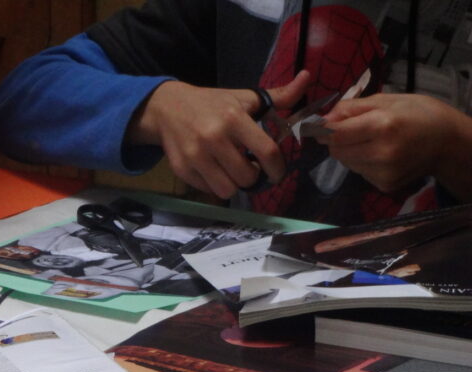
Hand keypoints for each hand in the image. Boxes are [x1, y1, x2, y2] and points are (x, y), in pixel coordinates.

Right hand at [131, 71, 311, 198]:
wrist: (167, 108)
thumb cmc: (212, 103)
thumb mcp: (244, 97)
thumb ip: (278, 97)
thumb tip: (306, 78)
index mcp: (233, 119)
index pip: (266, 152)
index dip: (278, 168)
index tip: (278, 172)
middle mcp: (214, 138)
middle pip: (247, 177)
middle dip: (253, 176)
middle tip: (250, 167)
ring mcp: (195, 156)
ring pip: (227, 190)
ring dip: (234, 184)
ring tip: (232, 171)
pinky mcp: (182, 169)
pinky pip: (208, 190)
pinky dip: (214, 185)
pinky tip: (214, 170)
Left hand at [319, 93, 467, 194]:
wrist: (448, 142)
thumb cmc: (419, 114)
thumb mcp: (387, 100)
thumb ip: (352, 109)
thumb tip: (323, 119)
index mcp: (382, 126)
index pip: (335, 135)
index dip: (324, 130)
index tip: (321, 126)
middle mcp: (381, 153)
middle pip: (336, 151)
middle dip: (337, 140)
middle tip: (353, 130)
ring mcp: (383, 172)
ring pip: (346, 162)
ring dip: (350, 151)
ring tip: (372, 141)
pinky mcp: (385, 185)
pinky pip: (359, 172)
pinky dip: (362, 162)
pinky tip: (380, 154)